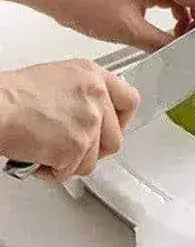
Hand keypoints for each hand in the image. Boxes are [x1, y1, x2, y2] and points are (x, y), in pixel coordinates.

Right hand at [0, 60, 139, 180]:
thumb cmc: (12, 96)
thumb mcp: (58, 79)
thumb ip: (84, 95)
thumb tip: (92, 114)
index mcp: (92, 76)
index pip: (129, 101)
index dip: (121, 120)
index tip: (111, 128)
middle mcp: (96, 97)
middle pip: (115, 138)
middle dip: (93, 150)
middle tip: (72, 147)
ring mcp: (89, 123)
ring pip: (94, 159)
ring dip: (71, 161)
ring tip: (48, 150)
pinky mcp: (77, 146)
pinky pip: (73, 170)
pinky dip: (55, 171)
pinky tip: (39, 157)